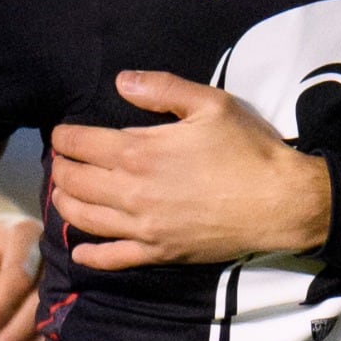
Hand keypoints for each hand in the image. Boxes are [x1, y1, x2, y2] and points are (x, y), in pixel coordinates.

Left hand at [51, 71, 331, 270]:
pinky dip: (90, 255)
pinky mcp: (159, 252)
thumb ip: (163, 89)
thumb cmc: (248, 150)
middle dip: (61, 169)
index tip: (62, 134)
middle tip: (62, 162)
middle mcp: (132, 192)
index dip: (64, 137)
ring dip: (65, 204)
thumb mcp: (211, 104)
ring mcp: (143, 227)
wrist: (279, 203)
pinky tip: (80, 250)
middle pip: (75, 182)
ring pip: (85, 219)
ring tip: (63, 194)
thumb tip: (121, 81)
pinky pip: (113, 258)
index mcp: (140, 152)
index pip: (81, 143)